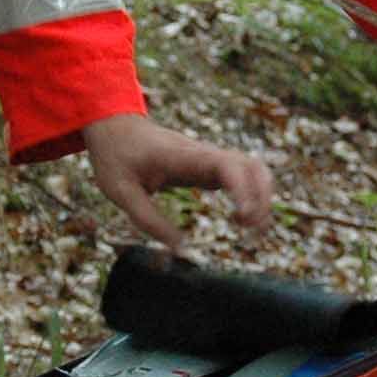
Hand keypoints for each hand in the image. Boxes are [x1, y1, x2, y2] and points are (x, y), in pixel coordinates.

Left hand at [78, 114, 273, 253]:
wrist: (114, 126)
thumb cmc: (115, 156)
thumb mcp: (120, 191)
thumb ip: (149, 221)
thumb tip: (180, 250)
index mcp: (183, 157)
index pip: (227, 165)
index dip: (243, 189)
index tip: (242, 217)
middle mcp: (204, 154)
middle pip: (252, 166)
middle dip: (261, 198)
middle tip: (249, 230)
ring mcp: (209, 158)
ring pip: (253, 168)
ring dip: (262, 196)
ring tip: (248, 227)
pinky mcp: (209, 165)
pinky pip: (242, 175)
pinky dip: (251, 195)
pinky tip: (240, 218)